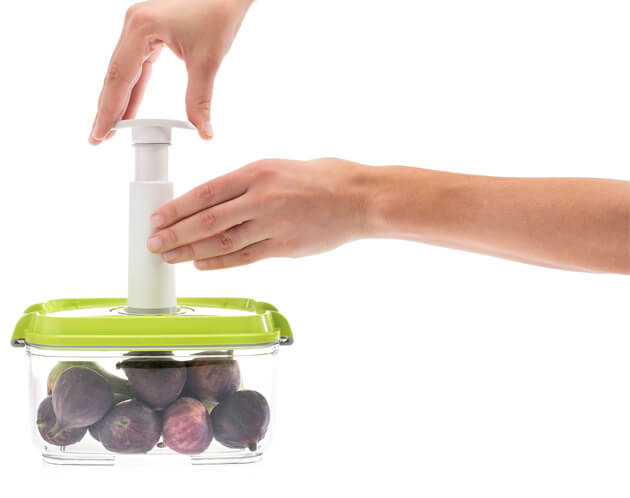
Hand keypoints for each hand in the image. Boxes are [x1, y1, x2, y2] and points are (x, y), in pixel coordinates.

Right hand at [89, 0, 253, 143]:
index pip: (120, 79)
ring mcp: (139, 26)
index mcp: (141, 29)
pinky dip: (134, 87)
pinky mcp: (149, 29)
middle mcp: (133, 25)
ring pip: (124, 71)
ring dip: (119, 100)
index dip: (109, 111)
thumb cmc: (218, 12)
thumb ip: (200, 101)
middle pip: (115, 75)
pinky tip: (130, 107)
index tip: (100, 134)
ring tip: (112, 127)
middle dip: (108, 109)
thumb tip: (204, 132)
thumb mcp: (208, 61)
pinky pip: (137, 64)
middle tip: (98, 138)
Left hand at [147, 158, 374, 269]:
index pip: (206, 192)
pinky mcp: (285, 247)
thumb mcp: (280, 166)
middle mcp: (262, 199)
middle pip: (208, 221)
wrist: (360, 198)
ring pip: (223, 243)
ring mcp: (274, 226)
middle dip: (176, 234)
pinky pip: (246, 258)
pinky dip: (221, 263)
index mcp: (258, 172)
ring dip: (192, 252)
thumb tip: (215, 201)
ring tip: (170, 258)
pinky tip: (202, 266)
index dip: (177, 208)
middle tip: (153, 244)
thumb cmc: (324, 177)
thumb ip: (248, 184)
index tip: (157, 218)